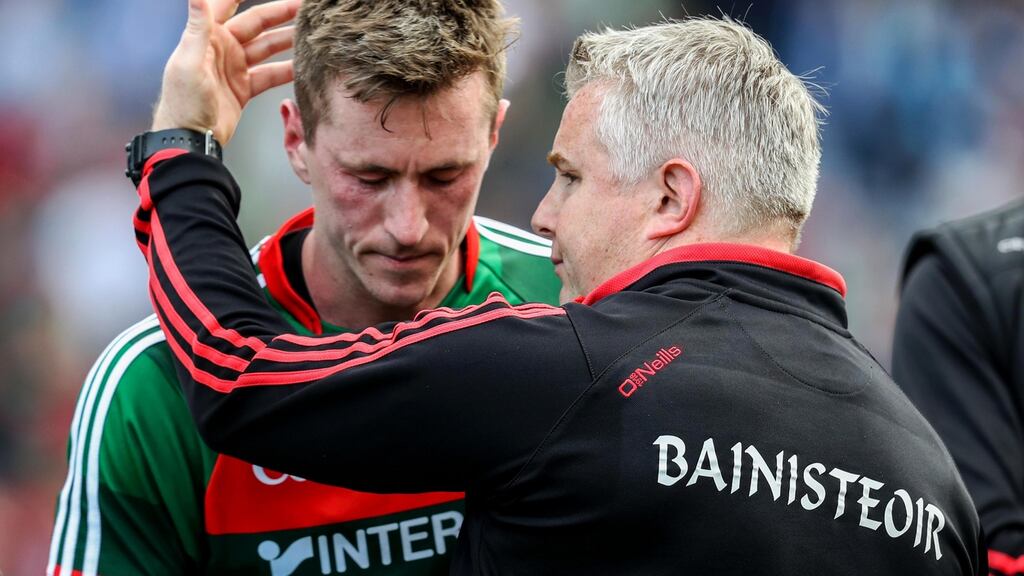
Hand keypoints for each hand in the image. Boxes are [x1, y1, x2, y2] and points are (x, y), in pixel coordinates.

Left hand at [152, 0, 299, 145]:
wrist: (191, 138)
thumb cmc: (182, 101)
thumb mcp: (189, 62)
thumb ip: (197, 27)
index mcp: (208, 36)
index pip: (226, 4)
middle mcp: (223, 48)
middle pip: (256, 23)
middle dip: (279, 13)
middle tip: (303, 6)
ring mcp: (235, 68)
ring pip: (267, 47)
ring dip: (288, 39)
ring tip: (310, 33)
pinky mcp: (244, 87)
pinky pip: (270, 74)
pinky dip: (287, 70)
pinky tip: (304, 65)